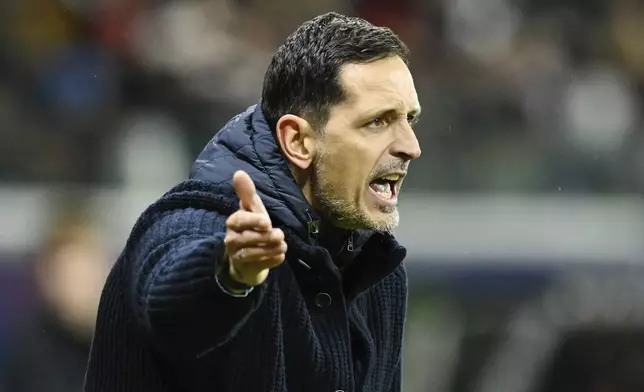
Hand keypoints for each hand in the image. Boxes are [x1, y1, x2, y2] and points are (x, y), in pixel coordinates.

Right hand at [224, 170, 286, 285]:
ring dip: (272, 248)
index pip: (238, 220)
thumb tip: (239, 172)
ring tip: (282, 244)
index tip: (267, 222)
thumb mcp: (251, 211)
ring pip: (254, 253)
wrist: (247, 260)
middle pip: (247, 238)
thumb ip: (247, 194)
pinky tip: (280, 256)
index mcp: (233, 223)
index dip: (253, 221)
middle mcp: (231, 240)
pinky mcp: (246, 270)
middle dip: (266, 237)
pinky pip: (260, 265)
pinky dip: (273, 260)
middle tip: (280, 234)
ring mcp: (237, 256)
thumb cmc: (251, 230)